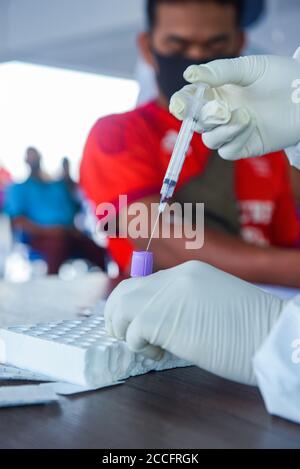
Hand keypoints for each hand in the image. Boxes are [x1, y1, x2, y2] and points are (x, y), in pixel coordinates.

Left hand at [105, 261, 283, 384]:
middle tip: (131, 336)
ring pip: (121, 307)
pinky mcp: (159, 319)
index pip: (144, 282)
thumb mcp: (214, 303)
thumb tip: (159, 318)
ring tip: (148, 345)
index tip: (137, 324)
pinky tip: (161, 352)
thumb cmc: (251, 329)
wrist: (271, 336)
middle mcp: (174, 277)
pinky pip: (132, 332)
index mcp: (188, 272)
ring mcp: (165, 295)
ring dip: (127, 330)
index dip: (134, 305)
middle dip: (119, 315)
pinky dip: (139, 347)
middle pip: (124, 290)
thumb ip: (185, 302)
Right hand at [170, 50, 299, 163]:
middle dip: (203, 117)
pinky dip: (234, 139)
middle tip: (220, 109)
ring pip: (210, 140)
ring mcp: (232, 132)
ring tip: (245, 115)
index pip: (189, 102)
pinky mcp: (245, 147)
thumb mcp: (248, 68)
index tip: (181, 103)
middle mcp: (221, 114)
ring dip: (222, 129)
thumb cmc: (279, 76)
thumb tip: (189, 75)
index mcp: (216, 93)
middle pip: (197, 123)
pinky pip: (228, 151)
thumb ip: (219, 72)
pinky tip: (250, 124)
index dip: (181, 104)